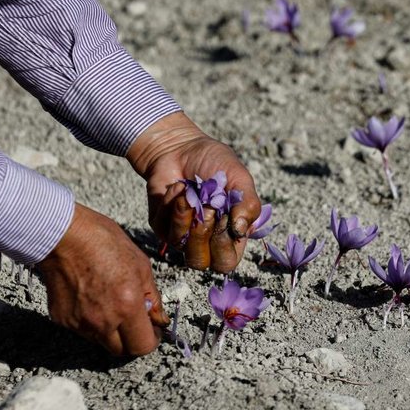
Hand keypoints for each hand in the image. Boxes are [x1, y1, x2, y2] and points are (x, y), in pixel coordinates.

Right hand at [36, 203, 168, 355]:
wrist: (61, 235)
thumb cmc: (103, 243)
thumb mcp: (141, 266)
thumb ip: (152, 298)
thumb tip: (158, 319)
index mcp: (127, 307)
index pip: (143, 346)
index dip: (151, 340)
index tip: (152, 330)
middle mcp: (103, 321)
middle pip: (122, 351)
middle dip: (132, 339)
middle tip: (134, 321)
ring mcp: (79, 323)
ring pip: (102, 341)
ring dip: (111, 331)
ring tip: (110, 303)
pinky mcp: (62, 319)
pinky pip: (83, 330)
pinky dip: (91, 321)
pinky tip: (91, 298)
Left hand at [126, 112, 261, 272]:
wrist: (182, 147)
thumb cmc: (216, 163)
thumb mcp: (240, 180)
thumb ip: (248, 205)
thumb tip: (240, 231)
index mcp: (230, 236)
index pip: (226, 261)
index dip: (223, 245)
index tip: (224, 216)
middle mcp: (206, 241)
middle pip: (201, 262)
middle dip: (202, 233)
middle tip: (206, 207)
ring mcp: (182, 235)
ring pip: (180, 245)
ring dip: (185, 215)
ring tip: (189, 191)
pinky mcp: (161, 225)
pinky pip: (163, 227)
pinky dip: (171, 203)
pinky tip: (178, 187)